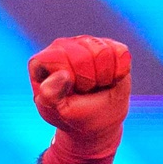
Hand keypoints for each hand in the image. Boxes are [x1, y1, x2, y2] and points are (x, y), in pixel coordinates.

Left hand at [29, 35, 131, 163]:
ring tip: (96, 85)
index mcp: (41, 62)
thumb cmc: (75, 114)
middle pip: (83, 57)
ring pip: (103, 53)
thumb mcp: (59, 112)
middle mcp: (62, 47)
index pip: (58, 60)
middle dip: (88, 81)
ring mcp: (85, 43)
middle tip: (84, 92)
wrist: (100, 120)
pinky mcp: (109, 44)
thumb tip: (61, 75)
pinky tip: (110, 79)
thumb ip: (52, 96)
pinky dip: (119, 72)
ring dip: (104, 77)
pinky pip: (120, 54)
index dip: (70, 80)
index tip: (68, 95)